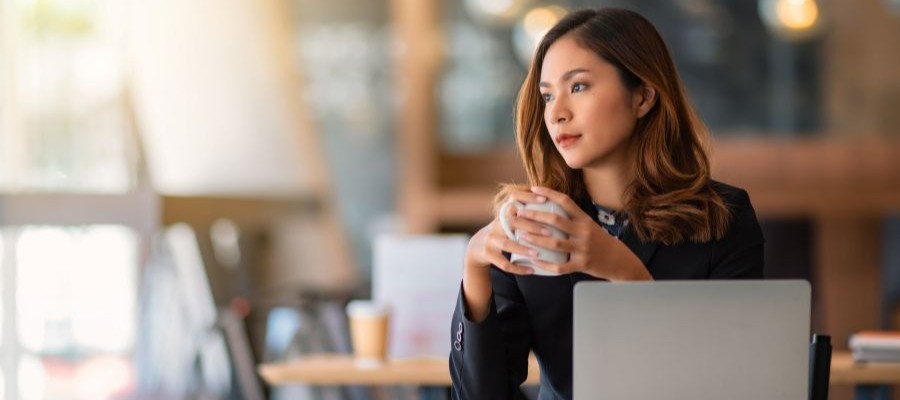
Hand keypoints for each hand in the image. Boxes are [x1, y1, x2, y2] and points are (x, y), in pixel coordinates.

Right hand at [465, 189, 559, 275]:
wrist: (477, 246)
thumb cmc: (502, 231)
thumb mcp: (509, 219)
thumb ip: (525, 212)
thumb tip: (554, 200)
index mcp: (503, 213)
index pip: (513, 198)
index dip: (528, 197)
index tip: (545, 199)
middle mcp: (496, 224)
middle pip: (512, 222)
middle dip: (531, 226)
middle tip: (549, 232)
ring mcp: (491, 240)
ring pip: (506, 244)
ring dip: (523, 249)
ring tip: (538, 254)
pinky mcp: (488, 254)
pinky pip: (504, 263)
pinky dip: (518, 269)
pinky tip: (531, 271)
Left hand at [517, 186, 649, 279]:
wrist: (620, 261)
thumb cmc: (601, 242)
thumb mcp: (590, 226)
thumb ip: (573, 219)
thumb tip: (549, 209)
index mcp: (585, 220)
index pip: (565, 201)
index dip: (549, 194)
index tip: (533, 189)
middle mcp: (584, 232)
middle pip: (555, 221)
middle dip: (535, 216)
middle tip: (519, 213)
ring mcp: (583, 249)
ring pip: (554, 243)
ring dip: (535, 240)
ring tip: (521, 236)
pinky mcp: (582, 265)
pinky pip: (560, 267)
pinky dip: (545, 264)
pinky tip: (534, 261)